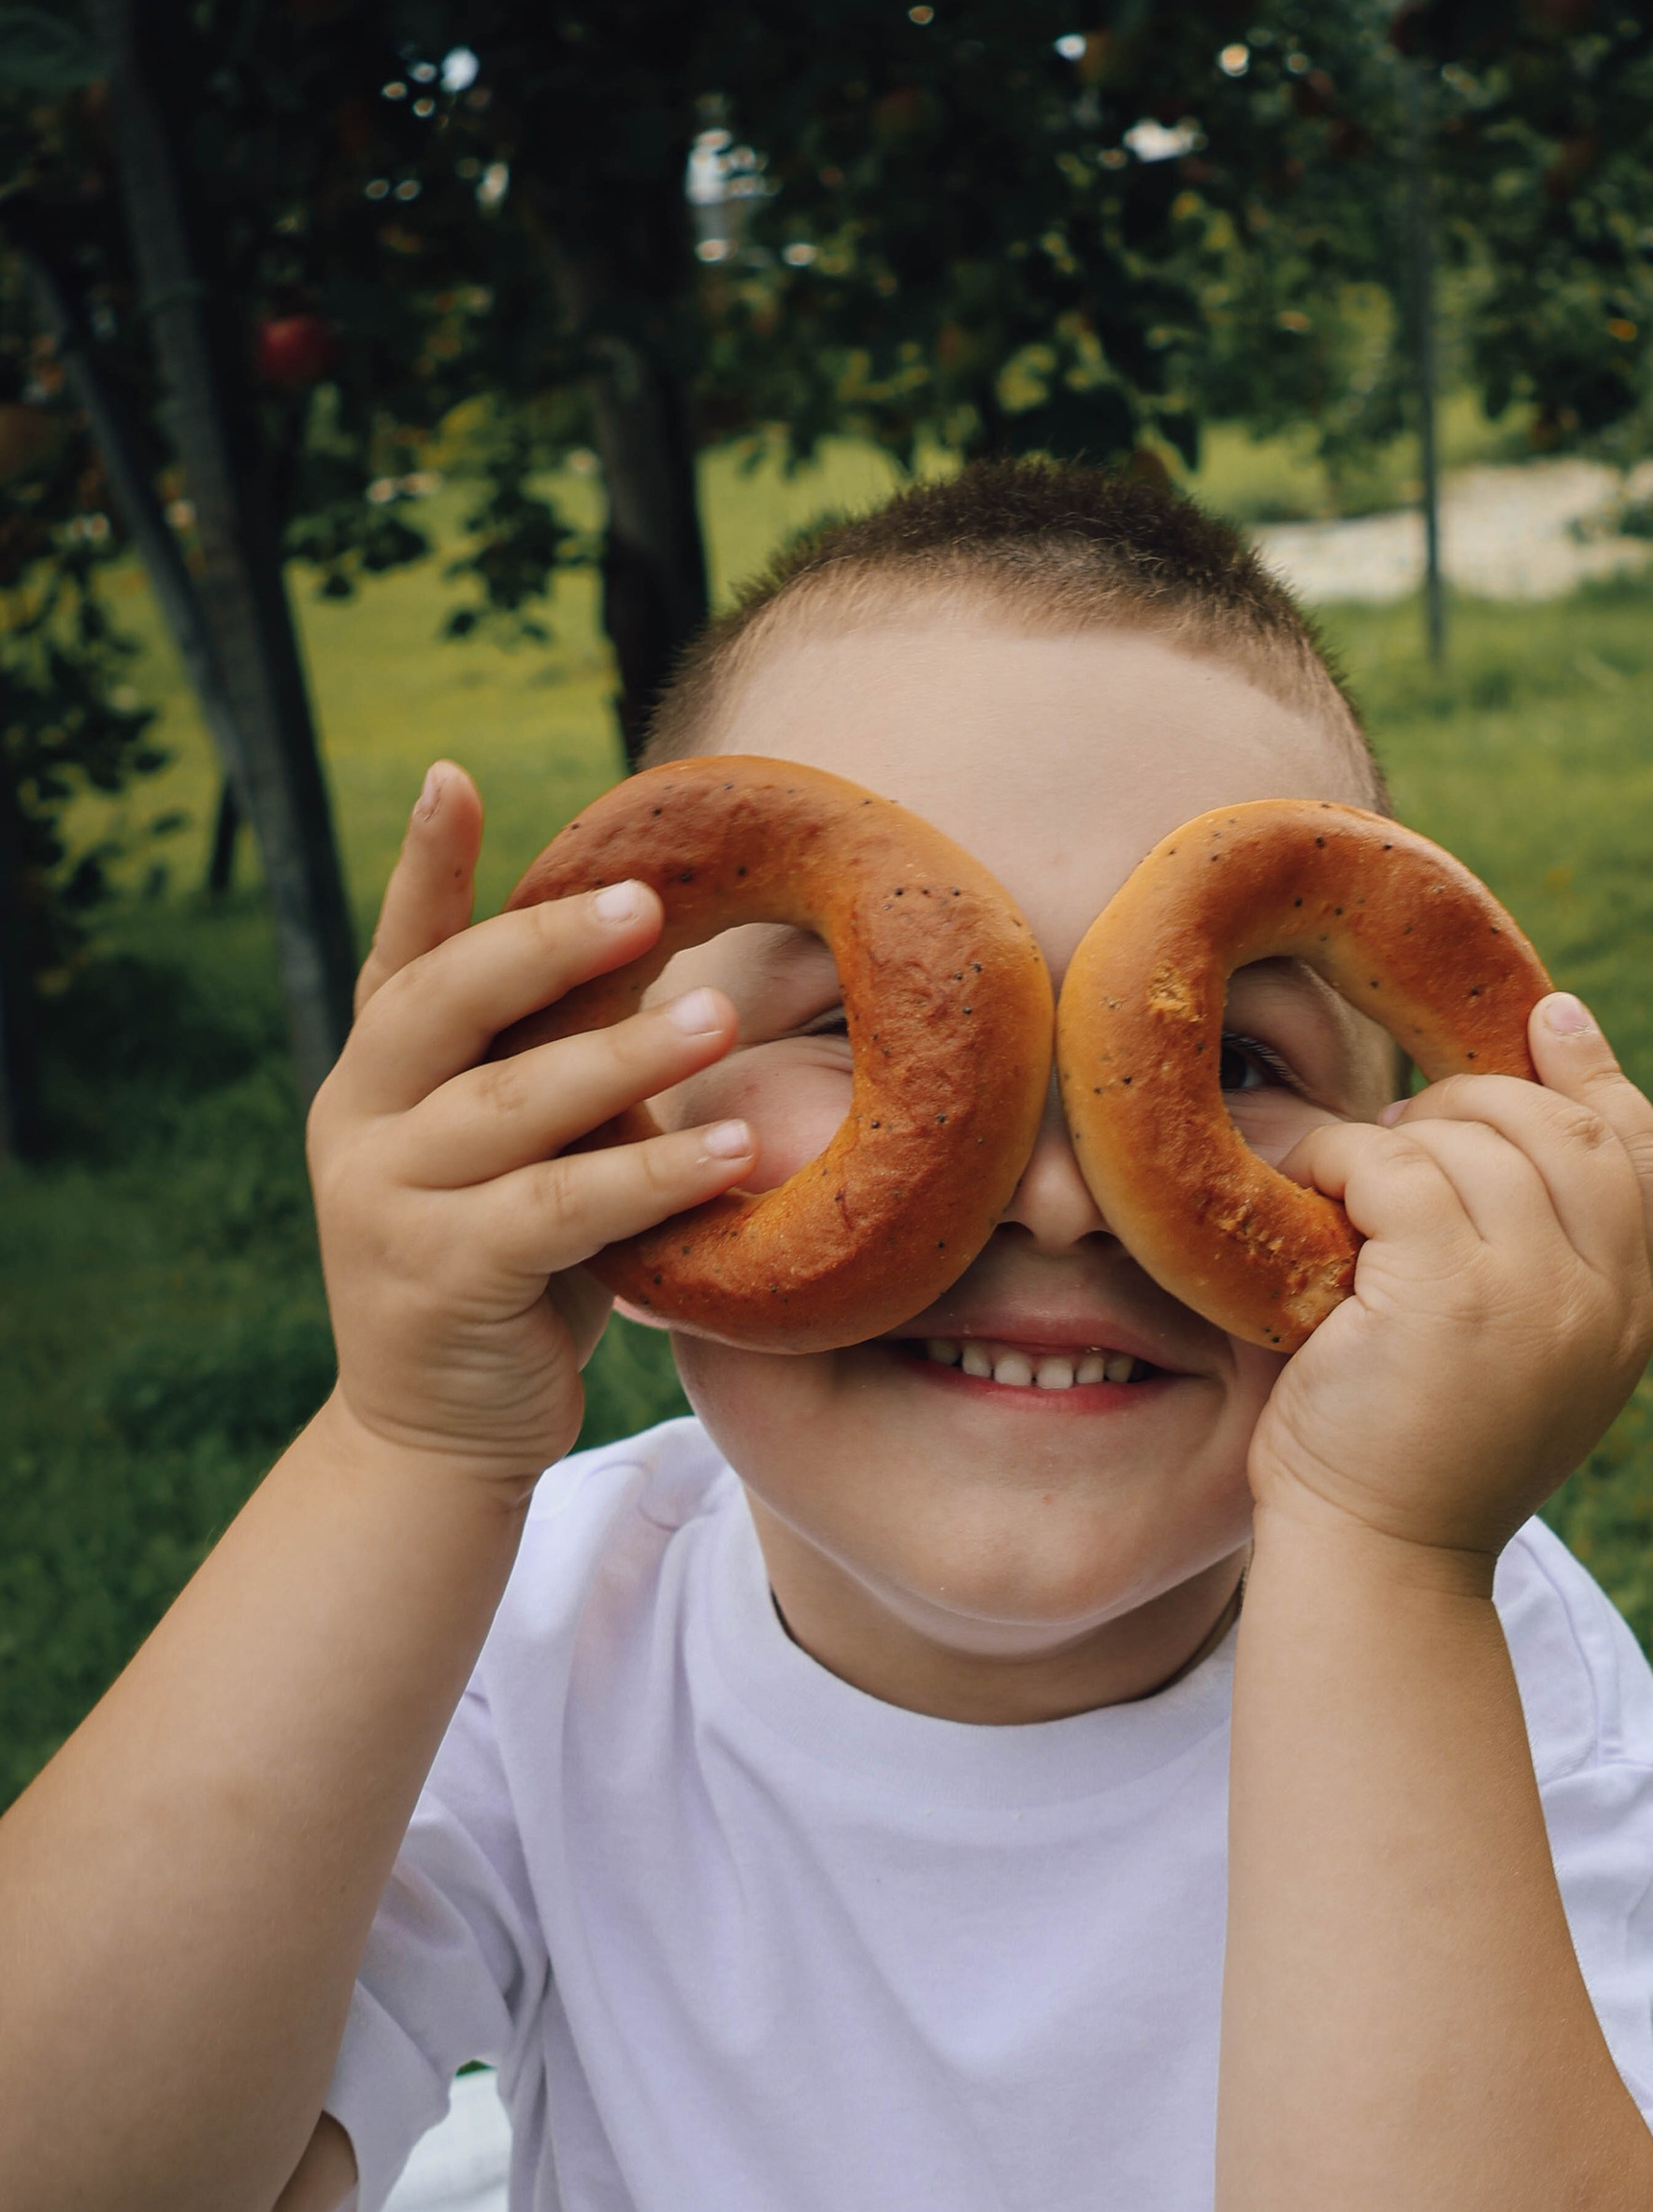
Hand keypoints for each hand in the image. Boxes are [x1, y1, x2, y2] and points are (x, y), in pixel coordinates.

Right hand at [307, 763, 757, 1488]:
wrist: (437, 1436)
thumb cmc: (511, 1276)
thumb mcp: (528, 1156)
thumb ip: (554, 1067)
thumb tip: (655, 950)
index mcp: (379, 1076)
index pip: (401, 954)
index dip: (423, 866)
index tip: (451, 775)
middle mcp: (361, 1121)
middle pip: (446, 1002)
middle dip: (546, 944)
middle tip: (646, 902)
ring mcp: (387, 1200)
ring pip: (511, 1104)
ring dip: (625, 1056)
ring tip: (724, 1013)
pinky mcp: (439, 1277)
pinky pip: (557, 1209)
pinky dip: (648, 1177)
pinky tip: (731, 1151)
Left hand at [1246, 991, 1652, 1568]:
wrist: (1376, 1565)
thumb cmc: (1410, 1462)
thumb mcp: (1511, 1362)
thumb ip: (1540, 1264)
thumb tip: (1515, 1104)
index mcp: (1628, 1320)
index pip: (1651, 1167)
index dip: (1602, 1081)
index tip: (1550, 1020)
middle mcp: (1604, 1305)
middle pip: (1563, 1133)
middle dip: (1475, 1104)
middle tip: (1401, 1132)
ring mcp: (1536, 1297)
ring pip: (1476, 1140)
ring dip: (1399, 1137)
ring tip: (1351, 1178)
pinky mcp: (1450, 1295)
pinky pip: (1398, 1169)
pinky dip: (1346, 1164)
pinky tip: (1315, 1202)